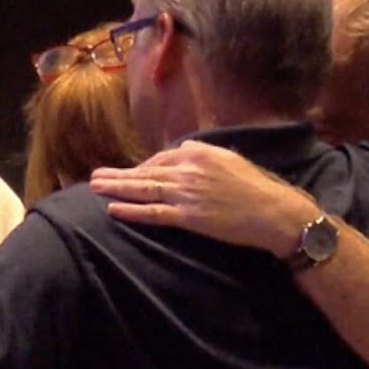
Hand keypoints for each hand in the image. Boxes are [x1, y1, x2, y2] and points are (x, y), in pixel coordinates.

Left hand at [88, 141, 318, 252]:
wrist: (274, 212)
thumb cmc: (256, 187)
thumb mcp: (229, 159)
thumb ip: (204, 155)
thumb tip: (186, 151)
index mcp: (198, 151)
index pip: (161, 159)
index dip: (142, 169)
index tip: (130, 175)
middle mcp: (188, 169)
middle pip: (146, 171)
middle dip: (118, 175)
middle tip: (95, 177)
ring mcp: (187, 193)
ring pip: (143, 189)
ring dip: (116, 188)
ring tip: (95, 187)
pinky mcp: (189, 216)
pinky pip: (153, 213)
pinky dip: (132, 211)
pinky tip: (113, 210)